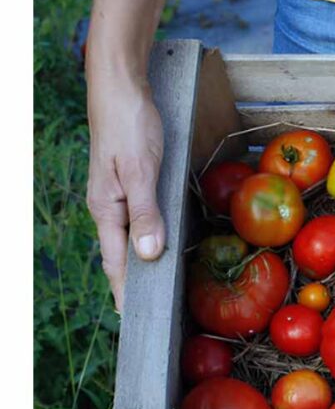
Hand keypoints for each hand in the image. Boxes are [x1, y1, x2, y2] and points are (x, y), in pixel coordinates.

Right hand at [86, 78, 164, 310]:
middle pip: (120, 254)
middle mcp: (108, 206)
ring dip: (138, 263)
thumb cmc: (130, 125)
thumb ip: (145, 213)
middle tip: (146, 315)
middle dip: (130, 284)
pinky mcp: (129, 182)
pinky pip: (135, 219)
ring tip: (152, 289)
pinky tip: (154, 246)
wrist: (121, 88)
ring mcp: (117, 194)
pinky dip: (144, 238)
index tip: (133, 320)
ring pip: (127, 237)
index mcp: (107, 209)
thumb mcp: (142, 171)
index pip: (117, 262)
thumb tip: (148, 254)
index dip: (125, 291)